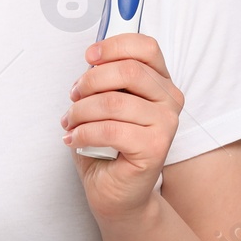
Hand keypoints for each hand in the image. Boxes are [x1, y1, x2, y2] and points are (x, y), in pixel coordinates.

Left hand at [62, 33, 182, 221]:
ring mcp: (166, 124)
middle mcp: (169, 99)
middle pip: (128, 70)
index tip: (90, 56)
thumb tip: (92, 58)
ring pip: (113, 101)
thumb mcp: (106, 104)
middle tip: (74, 96)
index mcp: (160, 82)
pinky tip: (76, 139)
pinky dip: (84, 132)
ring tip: (70, 123)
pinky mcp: (155, 147)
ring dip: (80, 111)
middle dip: (90, 81)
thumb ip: (105, 80)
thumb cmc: (109, 148)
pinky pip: (110, 129)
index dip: (114, 46)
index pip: (146, 47)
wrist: (118, 194)